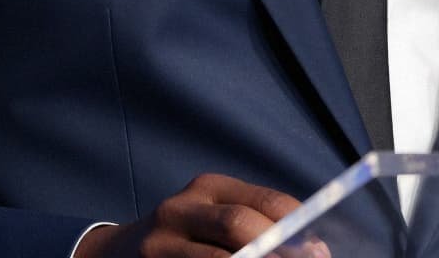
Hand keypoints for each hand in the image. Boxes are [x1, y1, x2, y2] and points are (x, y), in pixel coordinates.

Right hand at [75, 173, 313, 257]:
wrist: (116, 254)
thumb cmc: (183, 236)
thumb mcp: (211, 215)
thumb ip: (251, 222)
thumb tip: (310, 246)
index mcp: (209, 188)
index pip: (264, 202)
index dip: (297, 227)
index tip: (321, 251)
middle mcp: (182, 208)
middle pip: (238, 225)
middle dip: (278, 251)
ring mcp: (161, 242)